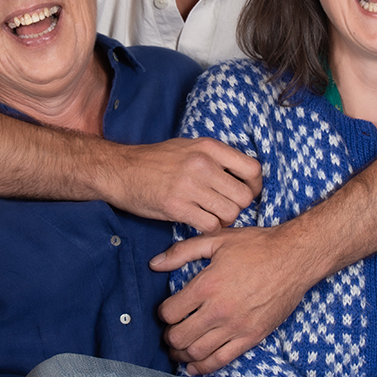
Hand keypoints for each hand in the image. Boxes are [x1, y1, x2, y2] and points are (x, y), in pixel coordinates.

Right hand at [112, 138, 261, 232]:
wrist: (121, 170)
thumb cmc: (157, 160)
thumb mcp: (189, 147)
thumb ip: (216, 157)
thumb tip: (244, 174)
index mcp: (209, 147)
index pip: (253, 169)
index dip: (255, 186)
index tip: (246, 192)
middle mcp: (202, 164)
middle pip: (244, 196)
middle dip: (238, 207)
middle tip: (226, 208)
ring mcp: (189, 186)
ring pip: (230, 213)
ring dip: (224, 220)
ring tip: (212, 216)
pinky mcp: (177, 207)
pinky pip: (210, 226)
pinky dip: (209, 229)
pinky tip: (199, 223)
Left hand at [150, 225, 310, 373]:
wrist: (293, 257)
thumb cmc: (256, 245)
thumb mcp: (217, 240)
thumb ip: (183, 251)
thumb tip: (155, 264)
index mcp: (207, 284)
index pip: (171, 312)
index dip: (163, 313)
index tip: (166, 311)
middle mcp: (219, 309)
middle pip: (180, 337)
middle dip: (169, 336)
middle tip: (170, 331)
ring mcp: (236, 326)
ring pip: (197, 352)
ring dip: (182, 354)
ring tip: (179, 349)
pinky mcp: (251, 337)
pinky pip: (221, 360)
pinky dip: (204, 367)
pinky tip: (195, 365)